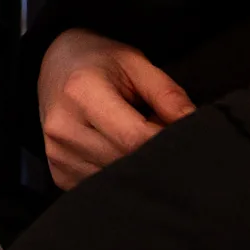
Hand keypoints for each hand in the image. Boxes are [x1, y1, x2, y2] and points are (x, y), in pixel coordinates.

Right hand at [37, 28, 192, 188]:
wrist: (54, 66)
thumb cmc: (98, 62)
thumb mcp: (136, 64)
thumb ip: (168, 94)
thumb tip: (195, 125)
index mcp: (82, 93)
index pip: (134, 137)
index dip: (166, 142)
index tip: (185, 136)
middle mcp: (63, 127)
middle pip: (126, 162)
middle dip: (154, 154)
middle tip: (160, 132)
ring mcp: (57, 154)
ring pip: (115, 180)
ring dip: (136, 166)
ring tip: (136, 139)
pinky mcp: (58, 173)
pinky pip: (100, 187)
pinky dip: (118, 174)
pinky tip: (118, 152)